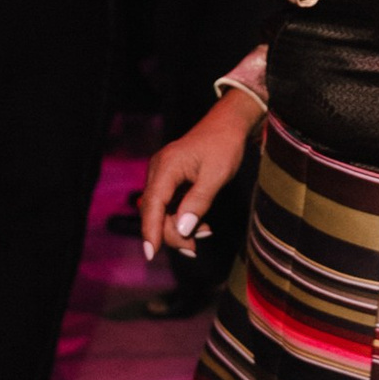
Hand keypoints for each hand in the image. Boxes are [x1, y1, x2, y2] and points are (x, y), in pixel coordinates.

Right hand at [141, 92, 261, 258]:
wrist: (228, 125)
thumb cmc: (224, 146)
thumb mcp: (216, 175)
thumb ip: (198, 202)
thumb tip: (182, 229)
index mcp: (166, 167)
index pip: (153, 204)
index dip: (150, 230)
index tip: (150, 254)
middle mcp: (158, 171)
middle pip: (155, 212)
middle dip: (171, 233)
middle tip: (194, 249)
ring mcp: (162, 175)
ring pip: (161, 211)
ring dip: (178, 228)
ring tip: (205, 233)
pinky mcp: (170, 180)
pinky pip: (169, 205)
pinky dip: (182, 218)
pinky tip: (201, 225)